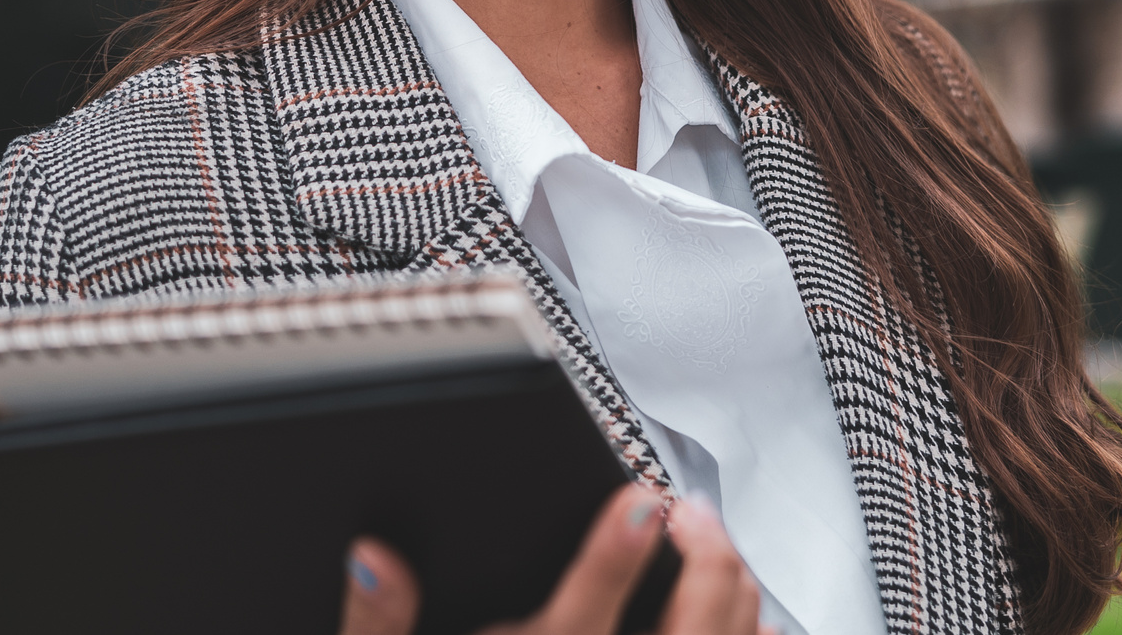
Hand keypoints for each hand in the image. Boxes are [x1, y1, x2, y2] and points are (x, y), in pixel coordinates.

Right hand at [338, 483, 767, 634]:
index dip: (613, 555)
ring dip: (732, 593)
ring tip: (714, 545)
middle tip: (688, 512)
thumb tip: (375, 559)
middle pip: (683, 633)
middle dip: (702, 559)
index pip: (579, 620)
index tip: (637, 500)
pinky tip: (745, 619)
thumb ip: (377, 627)